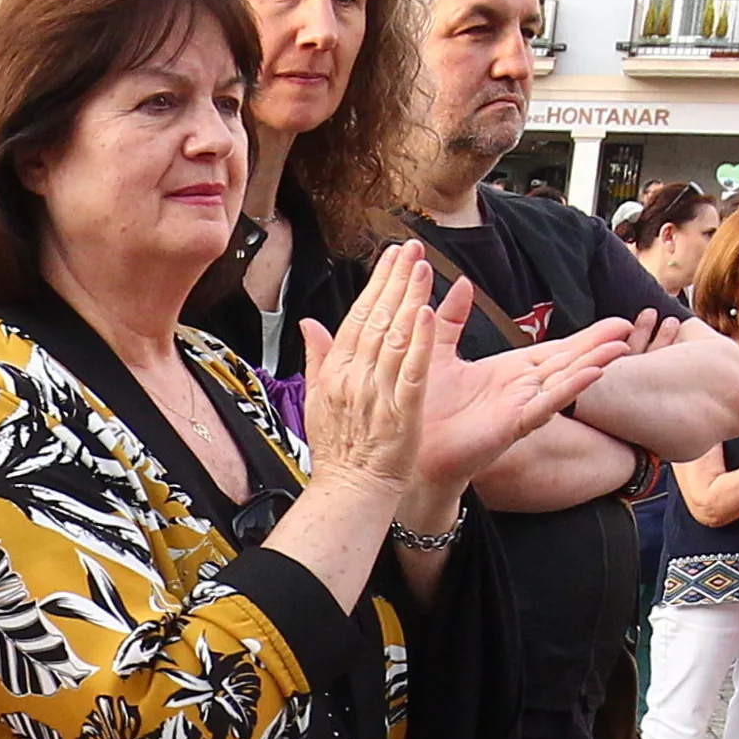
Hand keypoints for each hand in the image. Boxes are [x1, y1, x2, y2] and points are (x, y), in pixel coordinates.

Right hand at [299, 244, 439, 493]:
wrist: (349, 490)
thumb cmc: (338, 450)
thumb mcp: (316, 400)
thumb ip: (317, 358)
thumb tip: (308, 324)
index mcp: (335, 372)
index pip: (357, 316)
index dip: (376, 283)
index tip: (392, 256)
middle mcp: (354, 377)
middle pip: (377, 318)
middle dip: (396, 279)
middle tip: (412, 248)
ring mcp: (377, 394)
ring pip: (395, 337)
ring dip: (410, 299)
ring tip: (423, 267)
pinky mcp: (402, 412)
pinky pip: (412, 371)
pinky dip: (421, 343)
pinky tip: (429, 314)